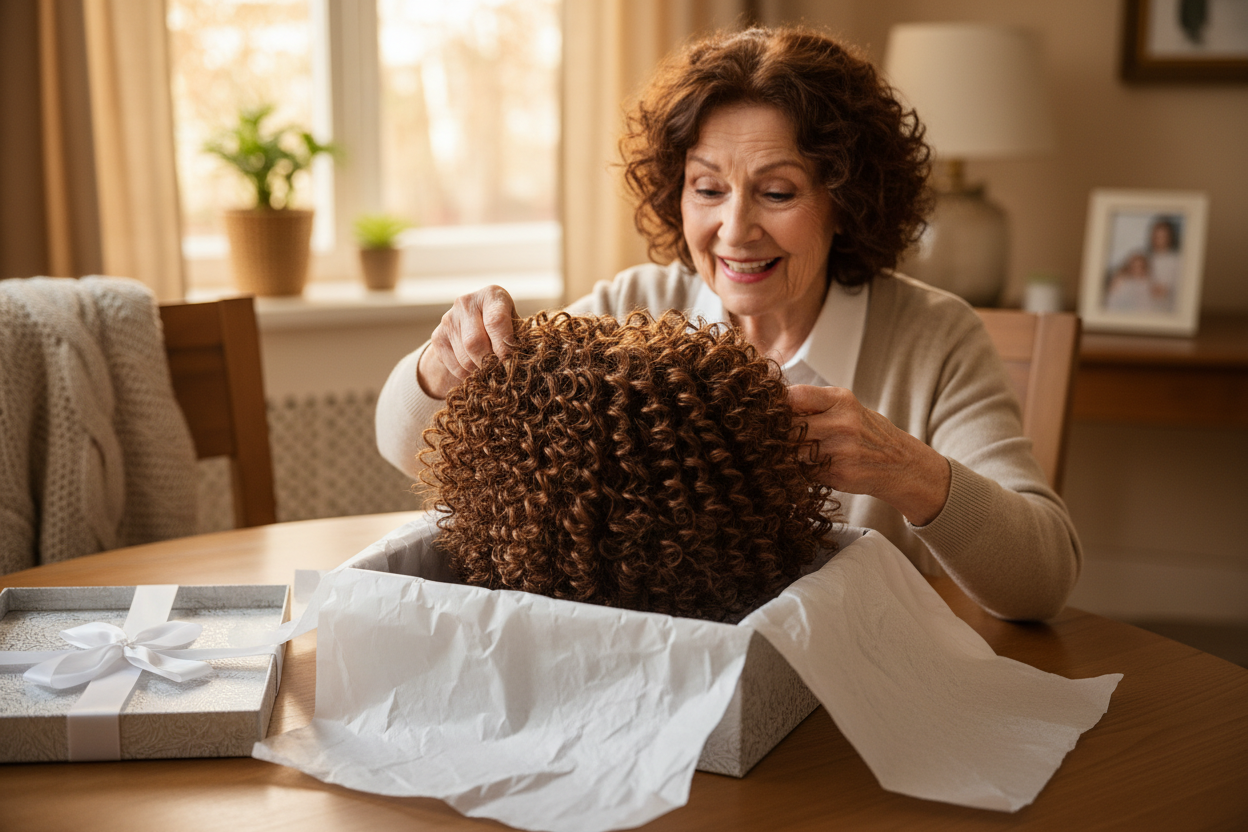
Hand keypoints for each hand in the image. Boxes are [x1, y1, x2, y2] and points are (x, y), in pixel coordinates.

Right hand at [417, 285, 517, 398]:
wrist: (472, 329)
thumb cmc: (504, 328)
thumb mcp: (516, 327)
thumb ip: (520, 339)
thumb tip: (525, 364)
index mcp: (492, 295)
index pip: (496, 321)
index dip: (504, 347)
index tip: (511, 364)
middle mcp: (467, 302)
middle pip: (476, 342)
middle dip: (490, 364)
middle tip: (501, 374)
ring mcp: (449, 318)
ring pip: (465, 358)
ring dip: (480, 372)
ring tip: (491, 372)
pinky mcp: (438, 337)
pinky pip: (456, 366)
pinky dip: (469, 376)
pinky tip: (477, 370)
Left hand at [787, 384, 951, 525]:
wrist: (899, 463)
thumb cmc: (865, 432)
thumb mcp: (846, 408)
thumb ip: (814, 405)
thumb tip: (771, 406)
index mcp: (841, 400)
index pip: (795, 396)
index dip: (777, 405)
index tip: (769, 412)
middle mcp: (841, 423)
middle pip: (790, 427)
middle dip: (778, 433)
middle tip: (771, 437)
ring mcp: (840, 450)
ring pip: (793, 452)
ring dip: (785, 454)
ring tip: (788, 453)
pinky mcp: (838, 474)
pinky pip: (803, 471)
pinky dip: (798, 471)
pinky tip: (806, 467)